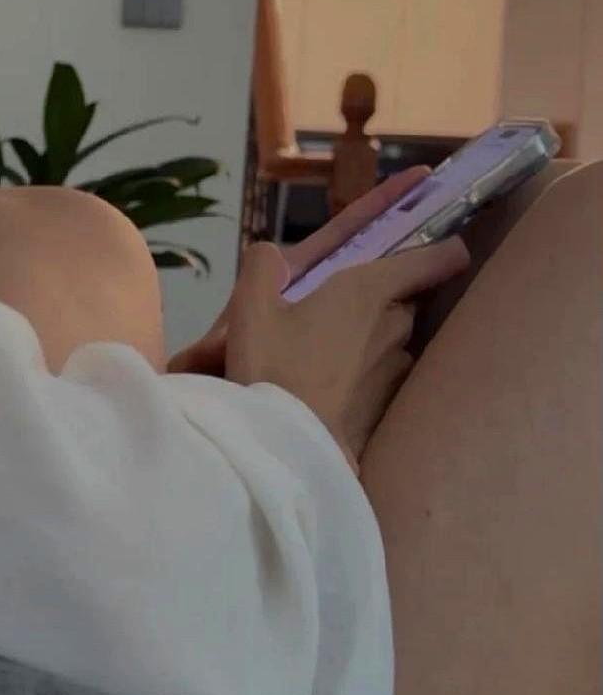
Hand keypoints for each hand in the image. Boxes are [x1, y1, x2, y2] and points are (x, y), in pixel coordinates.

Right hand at [166, 166, 436, 377]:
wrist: (288, 448)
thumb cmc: (272, 368)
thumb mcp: (251, 309)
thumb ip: (262, 267)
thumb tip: (273, 255)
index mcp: (369, 291)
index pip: (435, 259)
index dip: (442, 249)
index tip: (438, 247)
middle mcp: (395, 325)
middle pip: (407, 298)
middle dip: (385, 295)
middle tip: (344, 301)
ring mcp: (397, 368)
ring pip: (394, 337)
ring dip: (374, 335)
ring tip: (333, 346)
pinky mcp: (389, 404)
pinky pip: (384, 372)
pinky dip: (367, 370)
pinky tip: (334, 382)